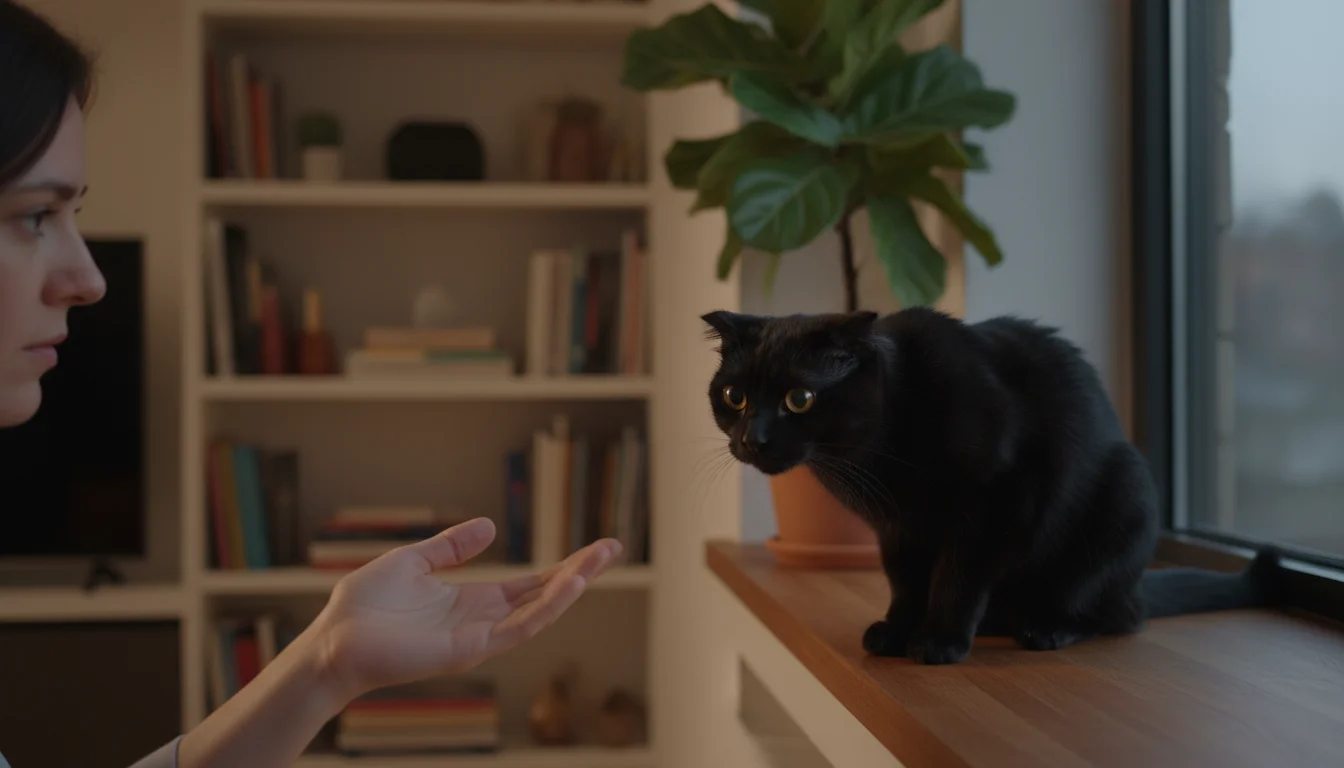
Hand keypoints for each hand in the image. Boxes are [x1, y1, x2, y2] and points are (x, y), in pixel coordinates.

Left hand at [310, 517, 621, 701]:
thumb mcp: (414, 561)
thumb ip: (451, 546)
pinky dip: (547, 608)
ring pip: (540, 613)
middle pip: (543, 597)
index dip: (562, 568)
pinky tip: (568, 584)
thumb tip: (491, 528)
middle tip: (614, 547)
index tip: (594, 549)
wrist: (334, 640)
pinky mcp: (471, 649)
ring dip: (571, 586)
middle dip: (580, 573)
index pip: (529, 586)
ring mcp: (480, 638)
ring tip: (599, 559)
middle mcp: (482, 622)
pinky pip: (519, 628)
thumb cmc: (364, 606)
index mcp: (471, 602)